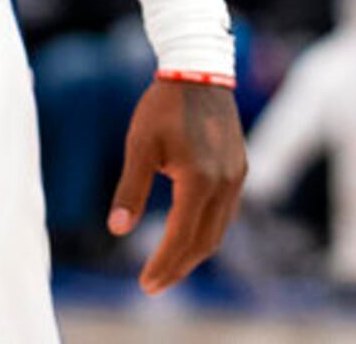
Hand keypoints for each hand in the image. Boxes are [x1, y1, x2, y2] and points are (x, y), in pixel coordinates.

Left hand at [109, 77, 245, 292]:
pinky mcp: (239, 169)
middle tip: (154, 284)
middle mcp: (224, 186)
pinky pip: (225, 212)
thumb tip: (116, 230)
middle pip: (204, 242)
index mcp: (199, 182)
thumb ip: (130, 189)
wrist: (198, 71)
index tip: (145, 285)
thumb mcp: (139, 147)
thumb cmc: (163, 107)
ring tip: (169, 265)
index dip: (164, 264)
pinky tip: (189, 233)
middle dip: (179, 266)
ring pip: (218, 230)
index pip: (181, 238)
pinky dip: (207, 231)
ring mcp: (236, 178)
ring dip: (194, 252)